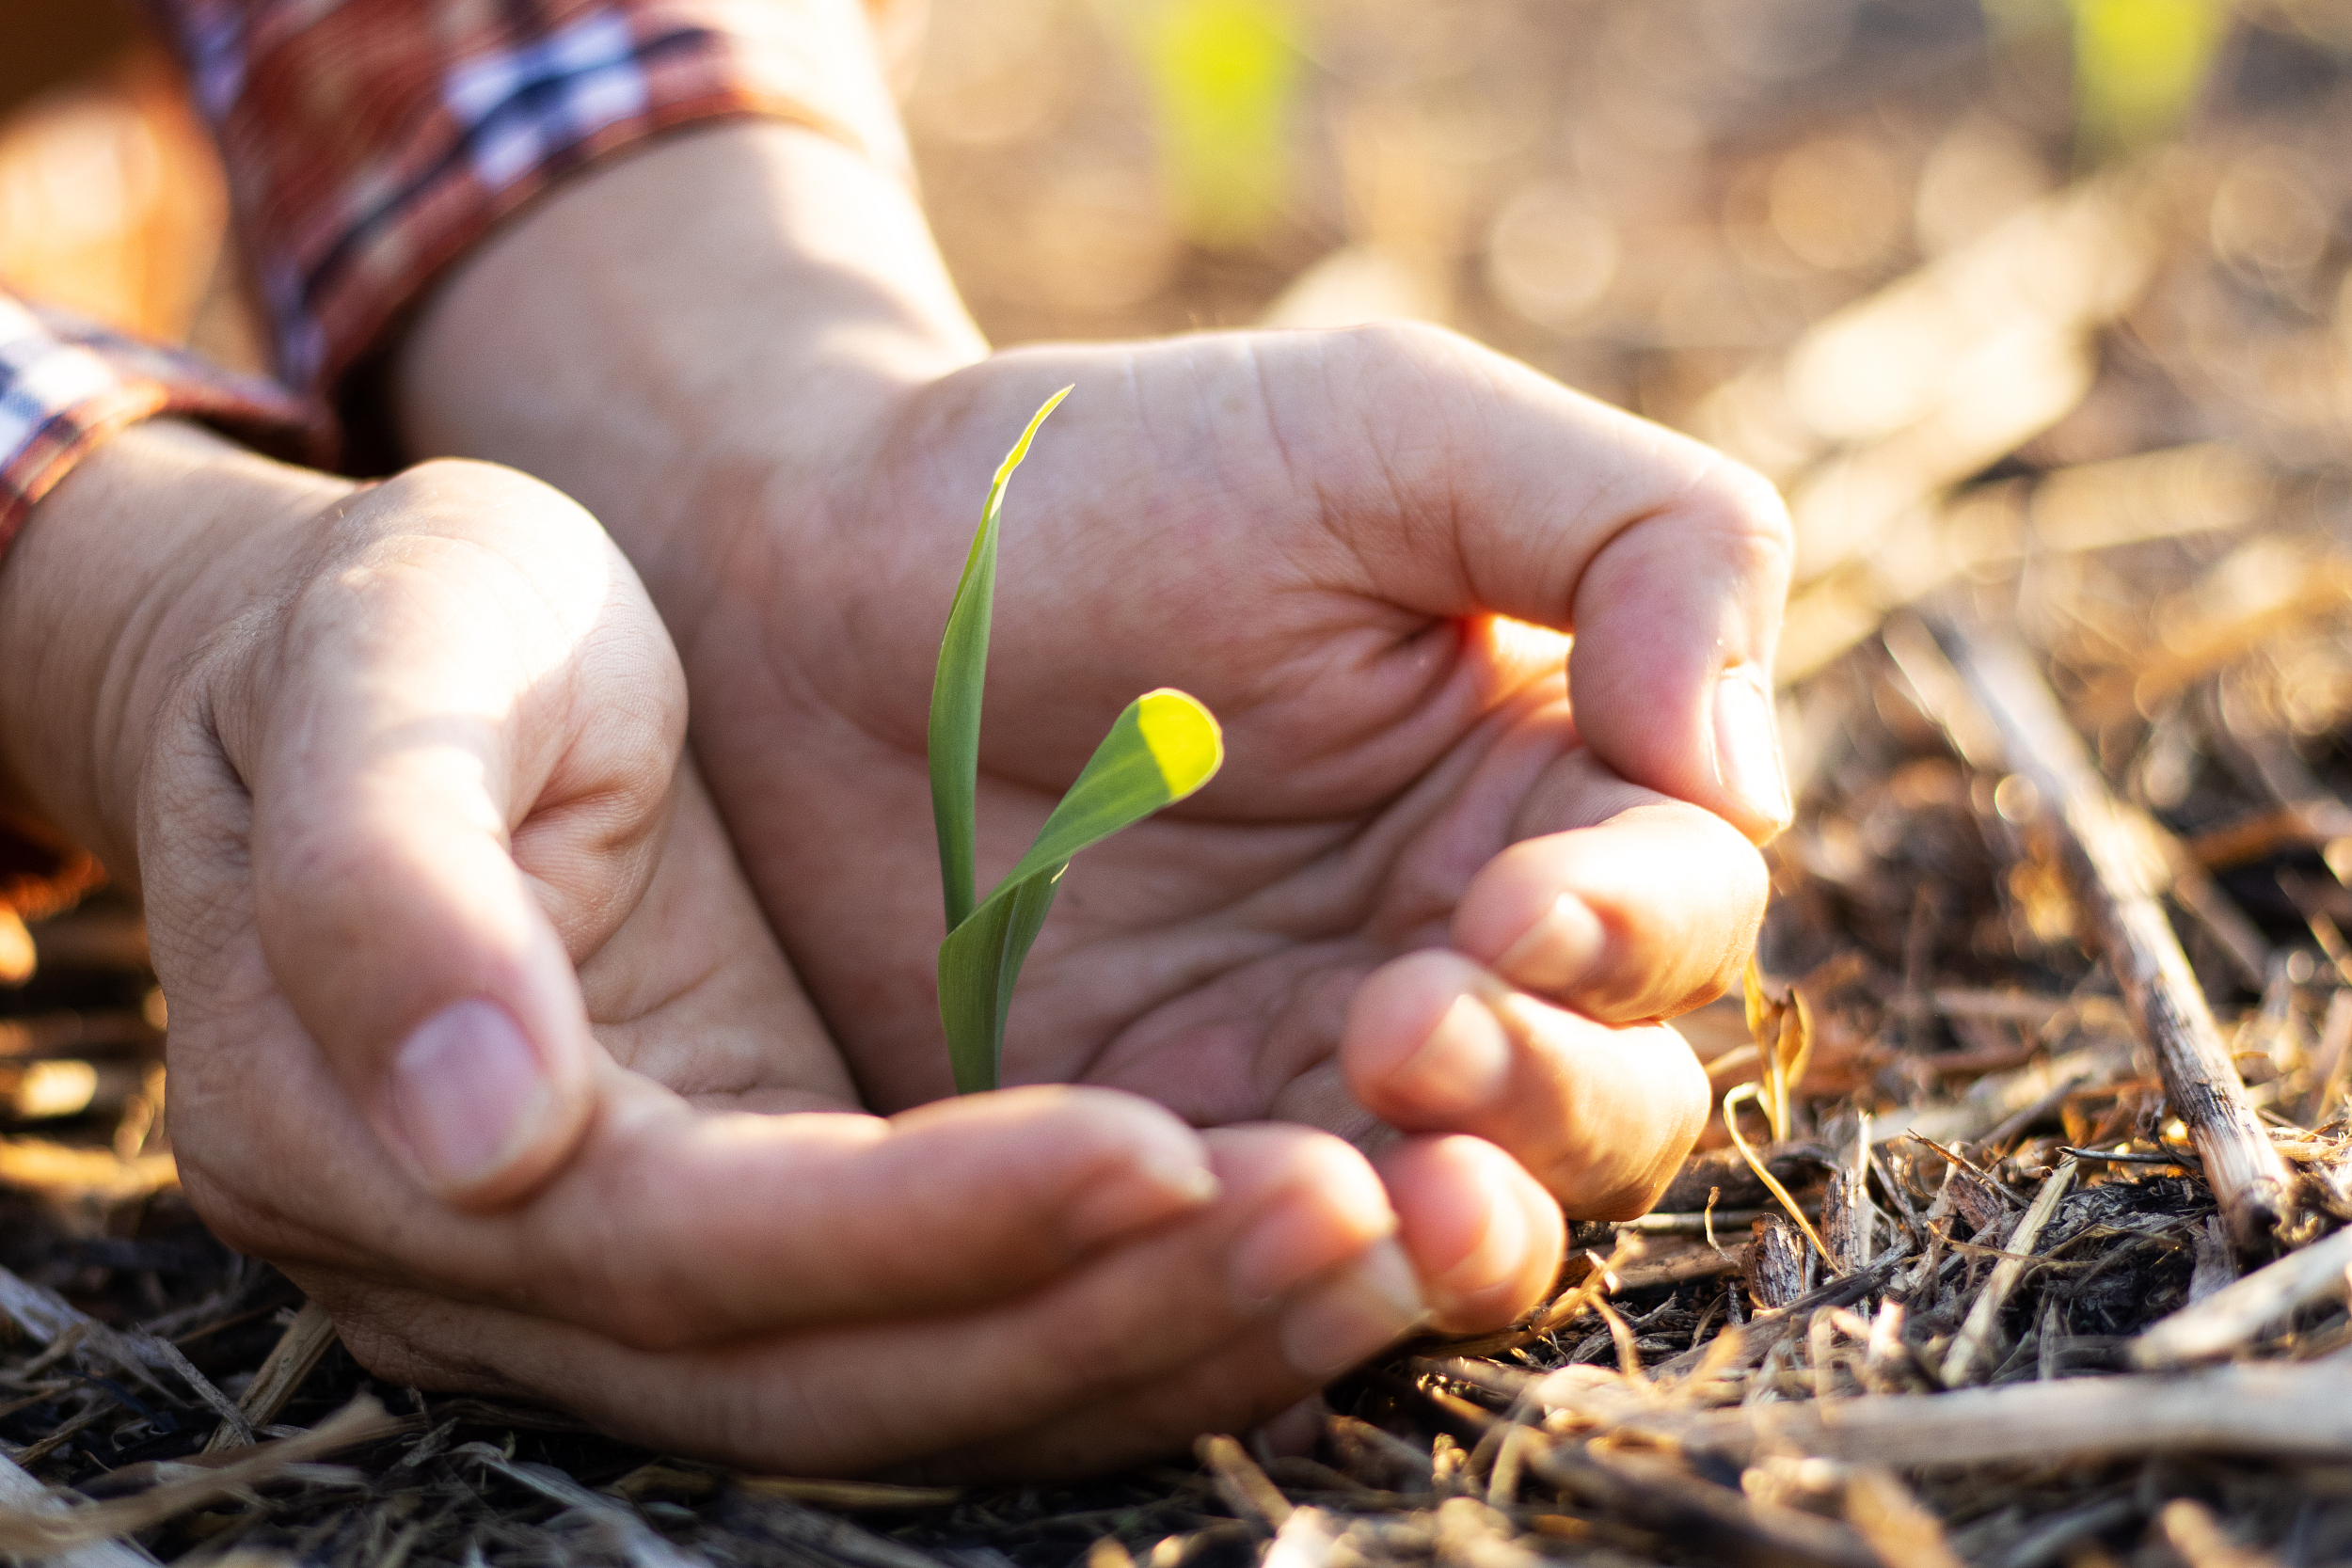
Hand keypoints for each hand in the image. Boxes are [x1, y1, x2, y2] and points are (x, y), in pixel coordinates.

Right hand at [0, 425, 1506, 1476]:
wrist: (378, 670)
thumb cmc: (384, 634)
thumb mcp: (377, 677)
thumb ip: (389, 885)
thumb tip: (484, 1133)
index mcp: (395, 1148)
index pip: (710, 1247)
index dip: (938, 1221)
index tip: (1166, 1147)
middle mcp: (521, 1275)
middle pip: (850, 1369)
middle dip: (1106, 1312)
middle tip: (1357, 1223)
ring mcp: (652, 1272)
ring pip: (931, 1384)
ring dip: (1158, 1339)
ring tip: (1386, 1247)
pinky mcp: (765, 1222)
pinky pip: (959, 1321)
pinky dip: (1129, 1308)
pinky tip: (1303, 1234)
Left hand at [396, 127, 1785, 1262]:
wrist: (817, 576)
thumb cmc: (1109, 474)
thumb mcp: (1390, 433)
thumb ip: (1640, 539)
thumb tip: (1748, 776)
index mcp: (1538, 785)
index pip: (1682, 904)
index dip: (1637, 927)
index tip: (1514, 904)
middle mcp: (1457, 948)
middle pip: (1613, 1095)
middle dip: (1554, 1088)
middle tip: (1417, 1022)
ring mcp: (1310, 1067)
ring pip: (1476, 1211)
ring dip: (1467, 1215)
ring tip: (1397, 1181)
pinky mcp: (1163, 1157)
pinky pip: (1277, 1261)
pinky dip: (1300, 1271)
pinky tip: (1264, 1223)